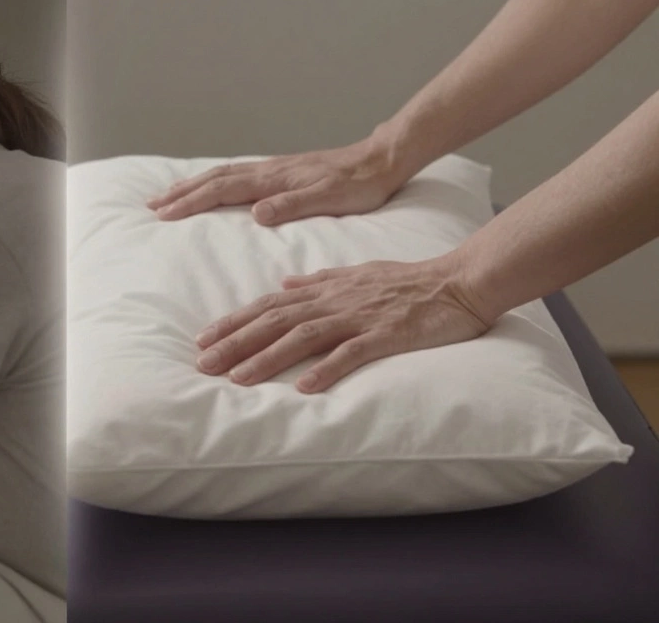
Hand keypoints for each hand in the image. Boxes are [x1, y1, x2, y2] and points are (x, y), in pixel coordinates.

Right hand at [147, 138, 410, 223]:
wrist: (381, 160)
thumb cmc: (358, 186)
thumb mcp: (328, 199)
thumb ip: (291, 206)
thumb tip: (255, 213)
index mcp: (274, 179)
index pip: (222, 190)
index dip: (191, 202)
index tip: (163, 213)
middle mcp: (268, 171)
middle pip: (214, 179)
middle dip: (181, 192)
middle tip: (151, 205)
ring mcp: (273, 170)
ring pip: (223, 175)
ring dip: (192, 185)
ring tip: (169, 195)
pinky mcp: (281, 172)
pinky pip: (236, 175)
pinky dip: (213, 181)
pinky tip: (211, 187)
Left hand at [196, 253, 493, 392]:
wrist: (459, 281)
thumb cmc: (408, 281)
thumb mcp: (356, 274)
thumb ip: (318, 280)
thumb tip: (283, 283)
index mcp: (325, 289)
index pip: (269, 305)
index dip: (234, 321)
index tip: (202, 339)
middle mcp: (334, 301)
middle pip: (275, 321)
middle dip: (236, 342)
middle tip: (203, 364)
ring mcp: (359, 317)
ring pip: (303, 336)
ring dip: (267, 357)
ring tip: (238, 379)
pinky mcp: (386, 334)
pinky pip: (352, 353)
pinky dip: (326, 369)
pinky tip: (304, 388)